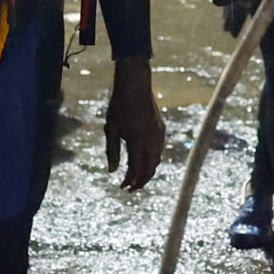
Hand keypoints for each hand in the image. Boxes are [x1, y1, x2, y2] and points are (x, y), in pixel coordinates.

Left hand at [104, 57, 164, 190]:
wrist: (135, 85)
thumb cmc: (119, 106)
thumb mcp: (111, 129)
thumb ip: (112, 151)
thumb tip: (112, 171)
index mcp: (137, 140)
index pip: (136, 169)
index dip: (130, 181)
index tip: (123, 188)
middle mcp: (151, 140)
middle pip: (149, 169)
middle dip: (140, 181)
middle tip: (130, 188)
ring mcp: (159, 134)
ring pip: (156, 161)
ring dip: (147, 172)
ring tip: (136, 178)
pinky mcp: (162, 129)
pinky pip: (159, 151)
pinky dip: (152, 161)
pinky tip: (143, 162)